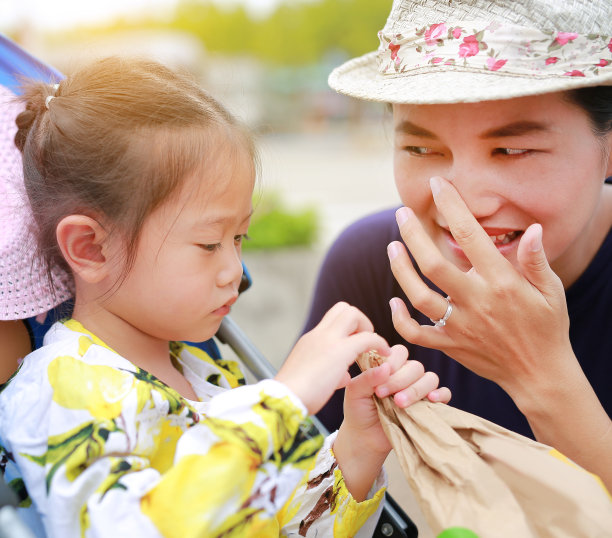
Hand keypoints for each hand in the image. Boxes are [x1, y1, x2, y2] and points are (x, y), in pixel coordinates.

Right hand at [275, 302, 390, 414]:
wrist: (284, 400)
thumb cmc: (295, 396)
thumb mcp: (311, 378)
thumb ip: (329, 372)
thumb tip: (344, 376)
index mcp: (310, 340)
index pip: (332, 319)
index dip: (349, 328)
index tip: (355, 344)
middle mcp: (318, 334)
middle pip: (343, 308)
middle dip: (360, 321)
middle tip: (365, 343)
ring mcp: (327, 340)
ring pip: (353, 313)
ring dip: (367, 327)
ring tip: (374, 348)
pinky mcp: (339, 352)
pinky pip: (367, 337)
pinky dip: (379, 343)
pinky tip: (385, 355)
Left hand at [334, 348, 449, 499]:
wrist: (364, 438)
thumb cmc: (358, 411)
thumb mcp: (356, 392)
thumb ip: (367, 377)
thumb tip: (385, 367)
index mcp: (389, 366)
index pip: (400, 353)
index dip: (392, 363)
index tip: (379, 382)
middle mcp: (406, 374)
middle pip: (415, 366)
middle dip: (400, 380)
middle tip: (384, 395)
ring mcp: (419, 389)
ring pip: (430, 378)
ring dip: (416, 389)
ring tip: (400, 403)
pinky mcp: (429, 405)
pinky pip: (445, 393)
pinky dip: (441, 394)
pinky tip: (431, 399)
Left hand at [387, 176, 572, 404]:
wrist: (540, 374)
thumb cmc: (548, 328)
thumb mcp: (552, 291)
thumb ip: (537, 260)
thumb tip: (533, 229)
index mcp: (502, 282)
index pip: (470, 236)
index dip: (452, 207)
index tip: (438, 185)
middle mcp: (476, 302)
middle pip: (433, 264)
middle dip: (413, 234)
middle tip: (400, 213)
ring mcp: (459, 326)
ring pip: (419, 296)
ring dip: (400, 270)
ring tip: (392, 246)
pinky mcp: (450, 346)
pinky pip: (417, 333)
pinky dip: (400, 318)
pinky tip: (393, 300)